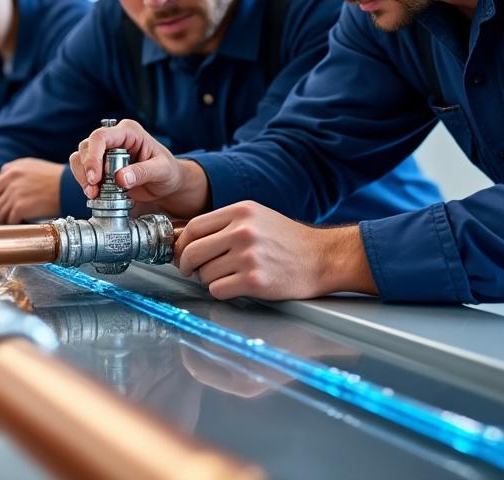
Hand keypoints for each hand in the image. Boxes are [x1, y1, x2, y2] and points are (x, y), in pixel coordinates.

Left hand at [0, 158, 62, 223]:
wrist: (69, 187)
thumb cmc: (53, 179)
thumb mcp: (29, 167)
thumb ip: (11, 174)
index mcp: (9, 170)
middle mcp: (9, 180)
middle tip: (0, 219)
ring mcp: (14, 193)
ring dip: (3, 221)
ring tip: (15, 220)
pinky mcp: (21, 207)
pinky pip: (8, 221)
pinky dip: (15, 224)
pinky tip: (23, 221)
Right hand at [68, 119, 208, 215]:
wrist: (166, 184)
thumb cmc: (168, 172)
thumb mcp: (162, 171)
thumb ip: (143, 172)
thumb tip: (121, 178)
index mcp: (129, 132)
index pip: (101, 136)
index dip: (93, 156)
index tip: (95, 178)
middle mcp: (114, 138)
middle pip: (87, 146)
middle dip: (86, 169)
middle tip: (93, 189)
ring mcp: (105, 151)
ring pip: (80, 157)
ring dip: (82, 176)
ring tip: (93, 193)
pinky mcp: (100, 165)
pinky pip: (82, 169)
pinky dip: (84, 182)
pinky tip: (94, 193)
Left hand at [174, 201, 375, 299]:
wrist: (322, 258)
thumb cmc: (288, 240)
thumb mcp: (256, 218)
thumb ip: (225, 224)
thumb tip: (187, 239)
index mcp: (241, 212)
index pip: (194, 227)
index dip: (182, 244)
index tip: (181, 253)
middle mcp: (243, 231)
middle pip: (193, 251)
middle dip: (187, 265)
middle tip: (192, 271)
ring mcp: (249, 256)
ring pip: (204, 274)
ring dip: (209, 279)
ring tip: (227, 276)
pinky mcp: (255, 281)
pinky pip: (218, 289)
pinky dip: (221, 291)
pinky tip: (235, 286)